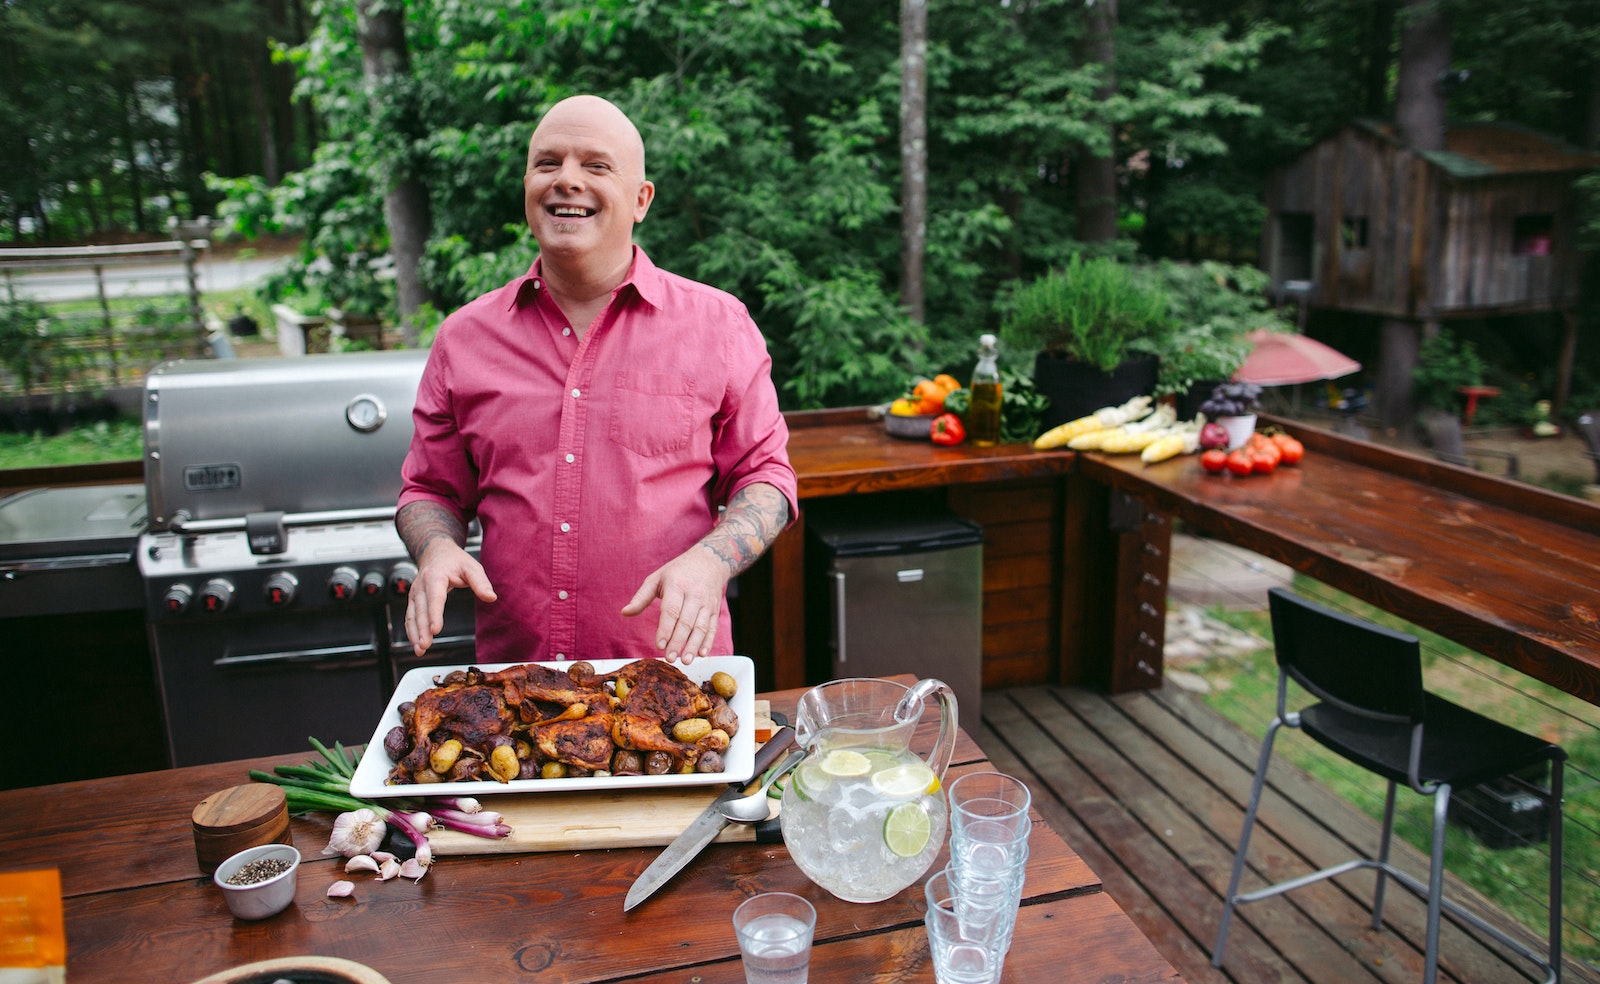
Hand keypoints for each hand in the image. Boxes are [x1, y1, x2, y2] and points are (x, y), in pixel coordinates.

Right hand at [405, 539, 496, 655]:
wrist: (436, 552)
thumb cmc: (454, 560)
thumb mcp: (471, 567)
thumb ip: (481, 582)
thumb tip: (491, 597)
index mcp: (436, 577)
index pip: (434, 598)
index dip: (434, 614)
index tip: (435, 629)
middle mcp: (421, 586)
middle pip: (421, 610)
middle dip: (422, 629)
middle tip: (425, 645)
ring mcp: (414, 593)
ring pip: (412, 615)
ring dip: (414, 633)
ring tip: (419, 649)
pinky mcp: (413, 600)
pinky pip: (410, 617)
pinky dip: (411, 631)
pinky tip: (416, 643)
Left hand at [620, 544, 730, 663]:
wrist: (710, 561)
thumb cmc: (679, 571)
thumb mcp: (657, 578)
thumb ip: (641, 597)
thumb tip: (624, 613)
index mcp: (677, 586)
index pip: (671, 611)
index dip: (665, 629)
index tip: (659, 646)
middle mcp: (694, 595)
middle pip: (686, 622)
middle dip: (678, 642)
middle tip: (669, 659)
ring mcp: (707, 603)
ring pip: (701, 627)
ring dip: (694, 645)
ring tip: (686, 661)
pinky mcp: (714, 610)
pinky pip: (712, 628)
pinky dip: (708, 642)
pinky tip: (702, 654)